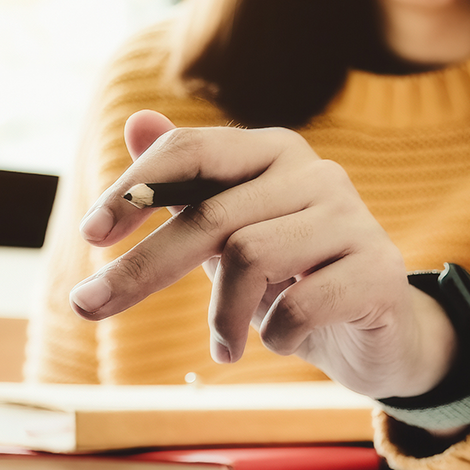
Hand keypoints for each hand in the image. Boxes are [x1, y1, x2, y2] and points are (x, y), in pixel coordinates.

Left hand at [68, 110, 456, 399]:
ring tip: (223, 349)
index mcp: (277, 152)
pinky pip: (299, 306)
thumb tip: (135, 120)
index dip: (134, 190)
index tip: (89, 237)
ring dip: (221, 317)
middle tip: (87, 308)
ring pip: (250, 257)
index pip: (193, 152)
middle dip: (142, 267)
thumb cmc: (297, 278)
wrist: (382, 333)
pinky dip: (275, 335)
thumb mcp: (233, 234)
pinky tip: (281, 342)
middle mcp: (318, 174)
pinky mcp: (379, 271)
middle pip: (211, 215)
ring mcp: (354, 220)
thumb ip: (188, 185)